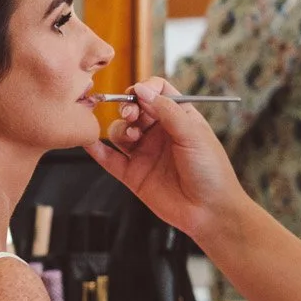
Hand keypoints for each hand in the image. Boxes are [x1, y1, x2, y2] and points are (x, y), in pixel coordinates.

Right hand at [85, 79, 247, 243]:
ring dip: (120, 128)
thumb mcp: (193, 134)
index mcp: (178, 118)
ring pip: (120, 131)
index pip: (156, 92)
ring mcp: (145, 153)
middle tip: (131, 114)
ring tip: (131, 137)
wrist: (210, 211)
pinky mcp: (133, 174)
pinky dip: (96, 149)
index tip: (139, 94)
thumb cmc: (211, 171)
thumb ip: (167, 110)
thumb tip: (142, 90)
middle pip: (134, 109)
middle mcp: (159, 133)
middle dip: (128, 107)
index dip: (145, 89)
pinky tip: (89, 141)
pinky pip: (109, 159)